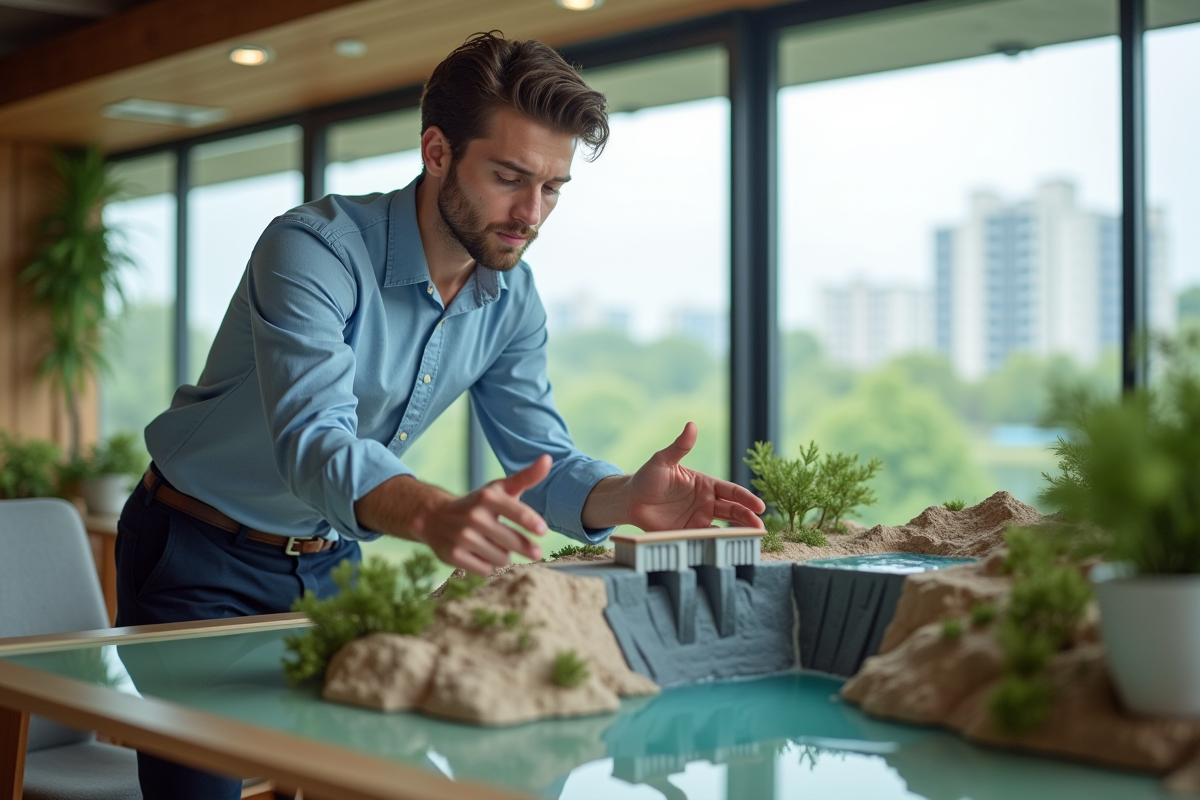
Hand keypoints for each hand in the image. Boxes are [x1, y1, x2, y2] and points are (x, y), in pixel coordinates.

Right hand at [356, 455, 550, 574]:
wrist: (435, 516)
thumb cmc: (478, 503)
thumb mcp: (500, 488)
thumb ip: (527, 476)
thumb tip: (548, 459)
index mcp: (488, 498)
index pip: (516, 512)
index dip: (531, 522)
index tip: (542, 531)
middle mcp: (474, 516)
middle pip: (512, 542)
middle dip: (525, 548)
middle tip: (533, 552)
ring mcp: (462, 537)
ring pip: (501, 559)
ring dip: (504, 556)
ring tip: (498, 547)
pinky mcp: (453, 555)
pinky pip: (485, 570)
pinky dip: (488, 565)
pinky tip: (482, 555)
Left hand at [583, 422, 765, 530]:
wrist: (630, 500)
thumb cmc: (647, 477)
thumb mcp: (663, 460)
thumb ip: (679, 446)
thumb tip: (691, 425)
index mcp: (706, 484)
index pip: (732, 491)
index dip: (746, 498)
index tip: (760, 506)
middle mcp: (707, 502)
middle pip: (733, 510)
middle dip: (748, 518)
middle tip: (760, 526)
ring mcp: (699, 518)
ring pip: (725, 526)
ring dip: (739, 531)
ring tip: (753, 538)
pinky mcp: (688, 533)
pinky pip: (706, 538)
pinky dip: (718, 542)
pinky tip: (727, 546)